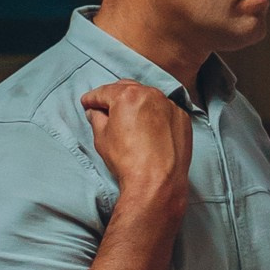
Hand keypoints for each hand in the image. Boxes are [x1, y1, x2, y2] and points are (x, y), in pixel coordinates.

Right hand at [82, 80, 192, 212]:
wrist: (157, 181)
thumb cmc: (127, 159)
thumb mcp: (102, 138)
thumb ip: (97, 119)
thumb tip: (95, 112)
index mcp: (128, 96)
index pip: (104, 92)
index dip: (92, 98)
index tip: (87, 102)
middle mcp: (152, 94)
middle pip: (128, 88)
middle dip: (114, 96)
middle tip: (105, 107)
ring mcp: (170, 106)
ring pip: (149, 98)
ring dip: (137, 103)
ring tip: (128, 117)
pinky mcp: (182, 119)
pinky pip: (164, 111)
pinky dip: (155, 115)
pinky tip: (149, 128)